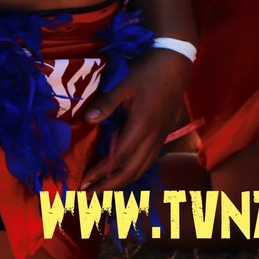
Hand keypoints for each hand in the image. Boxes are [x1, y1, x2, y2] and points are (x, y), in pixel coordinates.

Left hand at [82, 48, 188, 190]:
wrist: (176, 63)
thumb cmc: (149, 71)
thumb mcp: (125, 83)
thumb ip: (107, 103)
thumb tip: (87, 120)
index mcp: (143, 125)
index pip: (119, 158)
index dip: (100, 172)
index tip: (82, 182)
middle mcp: (153, 136)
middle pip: (132, 170)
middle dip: (109, 185)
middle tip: (87, 195)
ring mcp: (160, 136)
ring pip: (142, 168)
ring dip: (122, 182)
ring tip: (102, 190)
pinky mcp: (163, 134)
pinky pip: (148, 160)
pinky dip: (134, 172)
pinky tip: (123, 173)